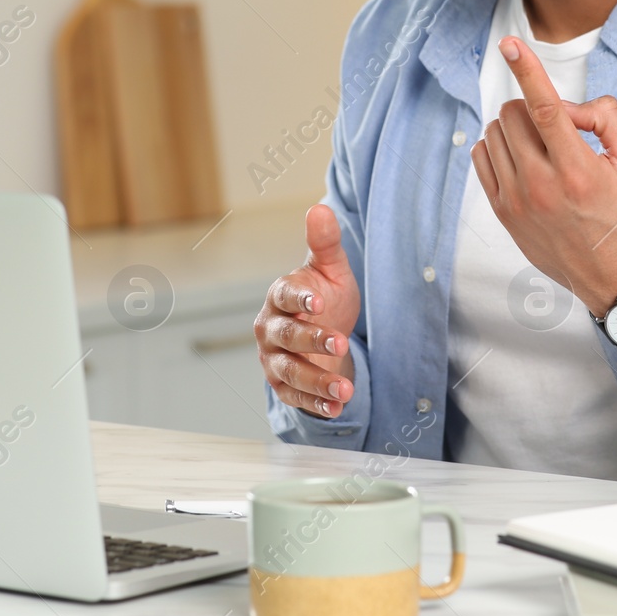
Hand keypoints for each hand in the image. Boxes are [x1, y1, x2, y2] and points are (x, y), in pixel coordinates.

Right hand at [254, 204, 360, 418]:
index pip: (285, 295)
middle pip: (286, 336)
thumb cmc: (324, 297)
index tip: (319, 303)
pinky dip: (315, 404)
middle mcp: (270, 328)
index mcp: (280, 295)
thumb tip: (320, 209)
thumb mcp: (331, 270)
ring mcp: (274, 359)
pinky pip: (296, 397)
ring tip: (345, 389)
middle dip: (312, 341)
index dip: (300, 299)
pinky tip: (338, 407)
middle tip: (340, 342)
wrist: (324, 334)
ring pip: (289, 372)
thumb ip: (325, 243)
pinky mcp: (282, 386)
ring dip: (316, 381)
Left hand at [470, 36, 616, 316]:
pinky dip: (498, 146)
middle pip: (514, 114)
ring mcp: (518, 202)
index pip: (545, 108)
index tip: (509, 44)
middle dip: (533, 106)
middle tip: (560, 129)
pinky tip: (522, 157)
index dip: (526, 70)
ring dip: (516, 125)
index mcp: (578, 171)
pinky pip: (483, 158)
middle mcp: (542, 187)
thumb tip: (568, 105)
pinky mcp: (503, 214)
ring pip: (495, 133)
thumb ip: (606, 117)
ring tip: (544, 146)